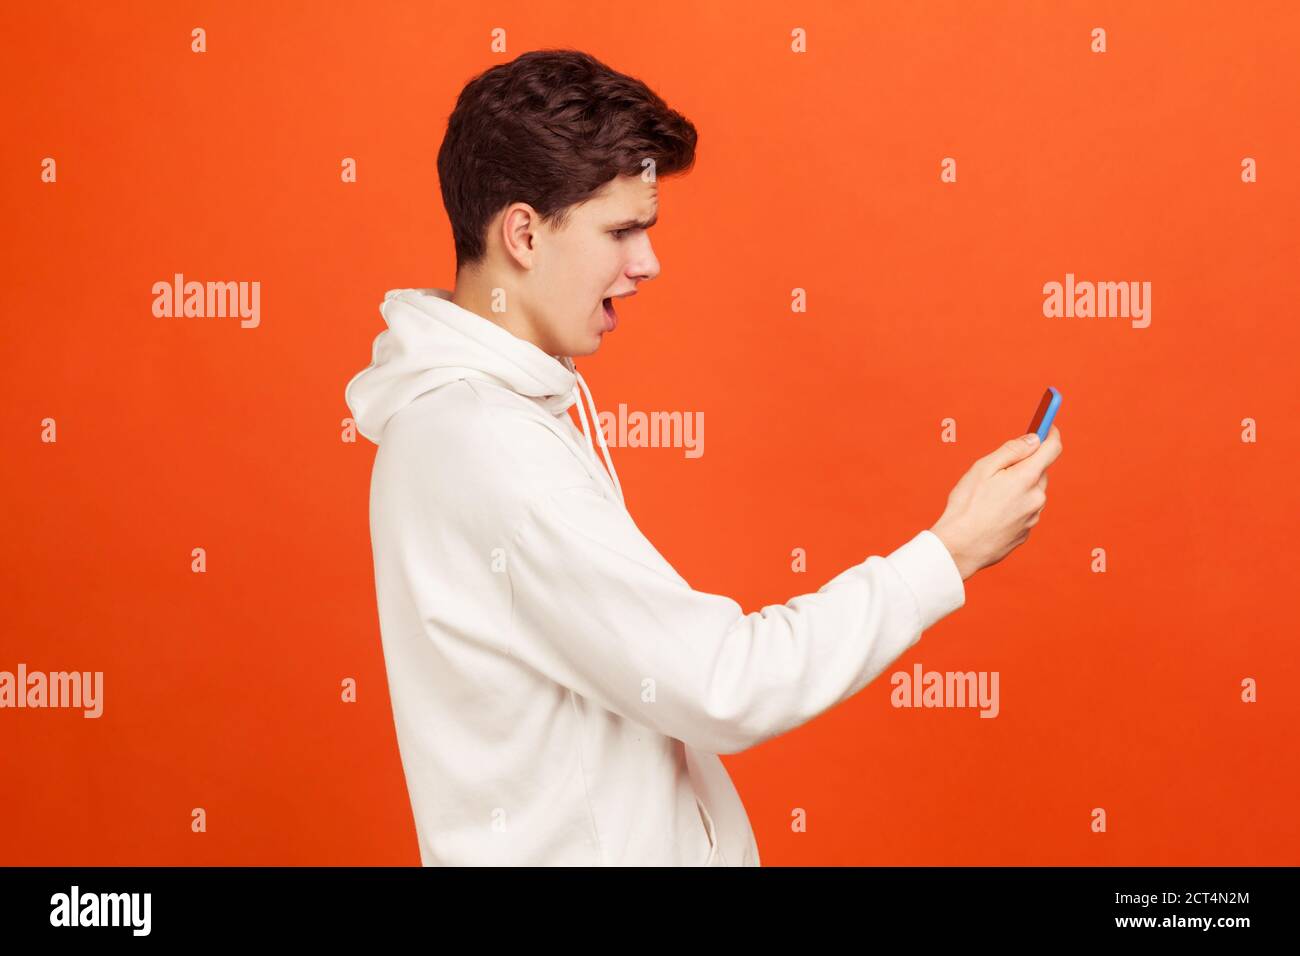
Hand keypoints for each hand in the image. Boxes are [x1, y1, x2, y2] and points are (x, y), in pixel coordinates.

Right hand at [930, 425, 1061, 580]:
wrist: (960, 548)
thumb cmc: (966, 506)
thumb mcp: (982, 469)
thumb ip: (1011, 451)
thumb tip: (1033, 439)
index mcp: (1027, 478)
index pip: (1052, 448)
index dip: (1051, 433)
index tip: (1047, 425)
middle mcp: (1037, 497)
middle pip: (1040, 471)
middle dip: (1025, 465)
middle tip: (999, 470)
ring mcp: (1033, 517)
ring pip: (1032, 492)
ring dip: (1019, 488)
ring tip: (989, 497)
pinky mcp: (1026, 532)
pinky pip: (1025, 511)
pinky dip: (1014, 506)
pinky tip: (992, 513)